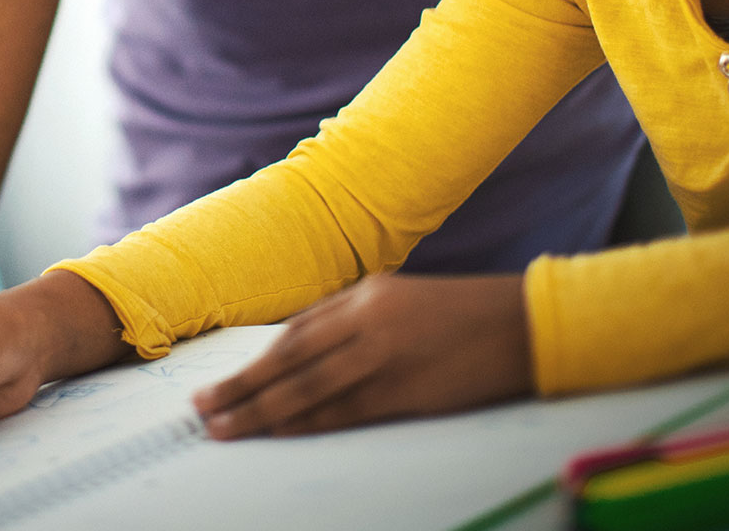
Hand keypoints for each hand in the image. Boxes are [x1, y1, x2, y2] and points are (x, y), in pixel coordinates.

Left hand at [191, 273, 532, 438]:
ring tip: (227, 428)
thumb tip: (303, 347)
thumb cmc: (463, 313)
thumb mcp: (401, 298)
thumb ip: (353, 318)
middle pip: (289, 360)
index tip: (222, 382)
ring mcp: (385, 357)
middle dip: (242, 387)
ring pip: (308, 389)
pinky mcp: (407, 391)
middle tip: (204, 410)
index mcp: (365, 295)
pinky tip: (281, 433)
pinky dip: (308, 423)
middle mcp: (367, 322)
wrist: (525, 326)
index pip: (294, 333)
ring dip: (263, 411)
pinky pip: (345, 411)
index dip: (254, 361)